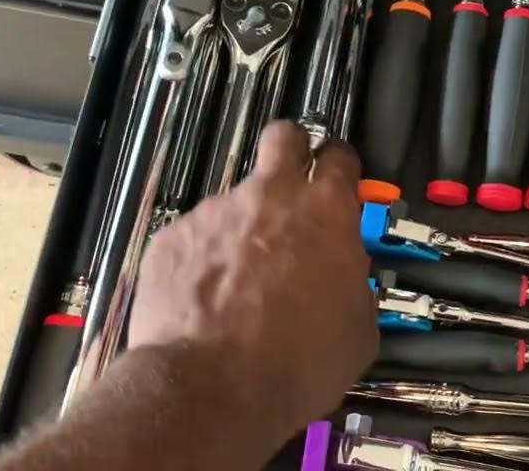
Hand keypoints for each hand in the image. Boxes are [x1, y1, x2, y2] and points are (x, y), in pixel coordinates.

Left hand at [128, 121, 376, 432]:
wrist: (213, 390)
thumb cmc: (299, 363)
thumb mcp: (358, 328)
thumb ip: (353, 283)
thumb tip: (344, 277)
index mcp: (325, 211)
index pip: (340, 156)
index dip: (340, 167)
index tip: (338, 183)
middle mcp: (270, 196)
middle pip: (284, 137)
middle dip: (291, 152)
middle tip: (292, 187)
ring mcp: (214, 212)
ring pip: (235, 200)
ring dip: (242, 228)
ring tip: (237, 281)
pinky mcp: (170, 238)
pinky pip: (194, 237)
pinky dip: (202, 260)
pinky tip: (203, 300)